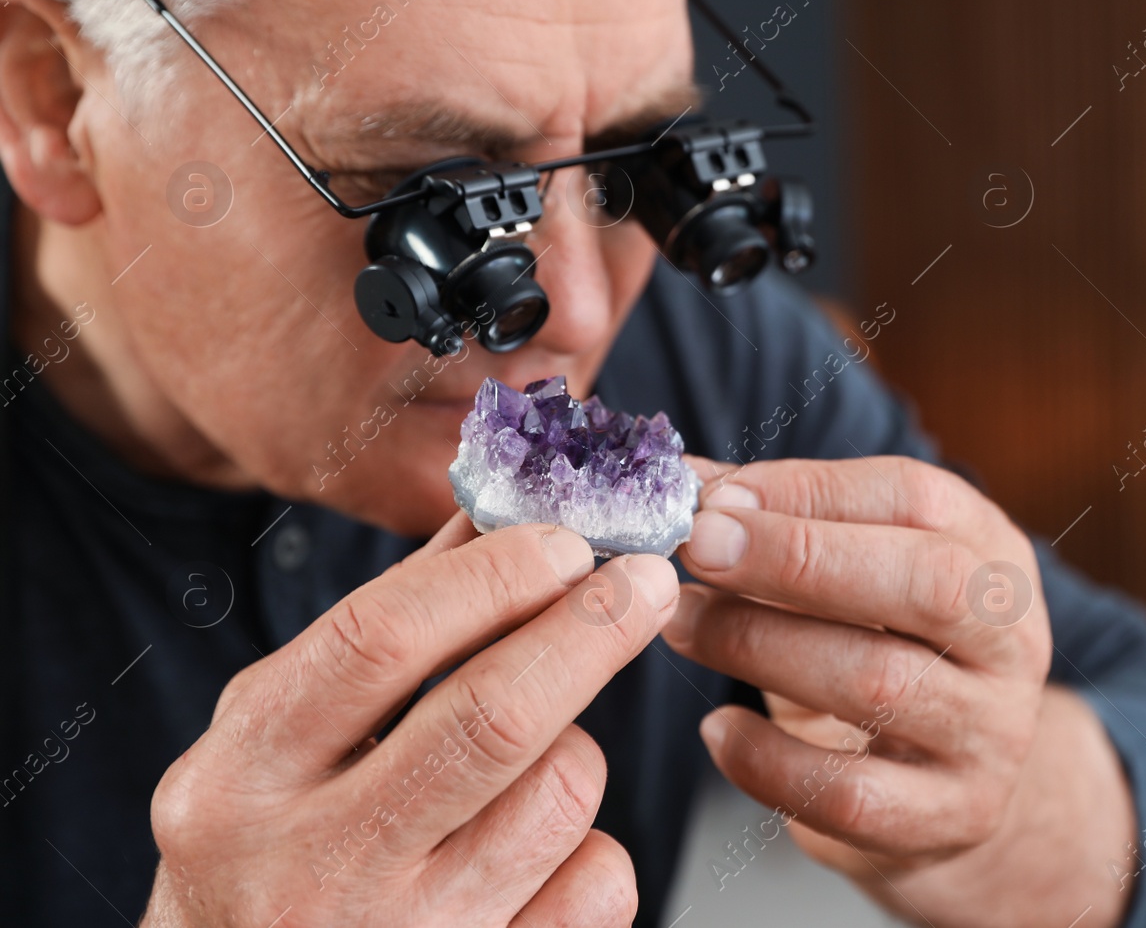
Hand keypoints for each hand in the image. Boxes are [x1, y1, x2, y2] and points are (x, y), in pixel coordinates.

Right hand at [141, 514, 678, 927]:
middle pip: (493, 716)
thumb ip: (381, 636)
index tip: (564, 540)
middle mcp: (310, 868)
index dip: (491, 576)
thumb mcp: (280, 742)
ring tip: (539, 756)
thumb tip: (491, 523)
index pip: (378, 638)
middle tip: (644, 580)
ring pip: (560, 794)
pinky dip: (593, 848)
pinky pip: (598, 883)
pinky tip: (542, 853)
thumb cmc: (268, 858)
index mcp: (240, 780)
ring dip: (576, 747)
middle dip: (589, 629)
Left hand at [665, 456, 1126, 924]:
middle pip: (927, 582)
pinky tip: (717, 731)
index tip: (716, 499)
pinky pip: (850, 793)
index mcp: (992, 555)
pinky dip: (767, 759)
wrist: (965, 788)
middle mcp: (1010, 641)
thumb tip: (685, 485)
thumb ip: (782, 526)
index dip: (810, 490)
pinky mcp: (949, 818)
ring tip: (682, 624)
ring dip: (758, 644)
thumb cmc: (889, 654)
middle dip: (797, 558)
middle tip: (698, 548)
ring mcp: (989, 734)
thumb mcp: (859, 578)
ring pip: (879, 682)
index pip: (916, 498)